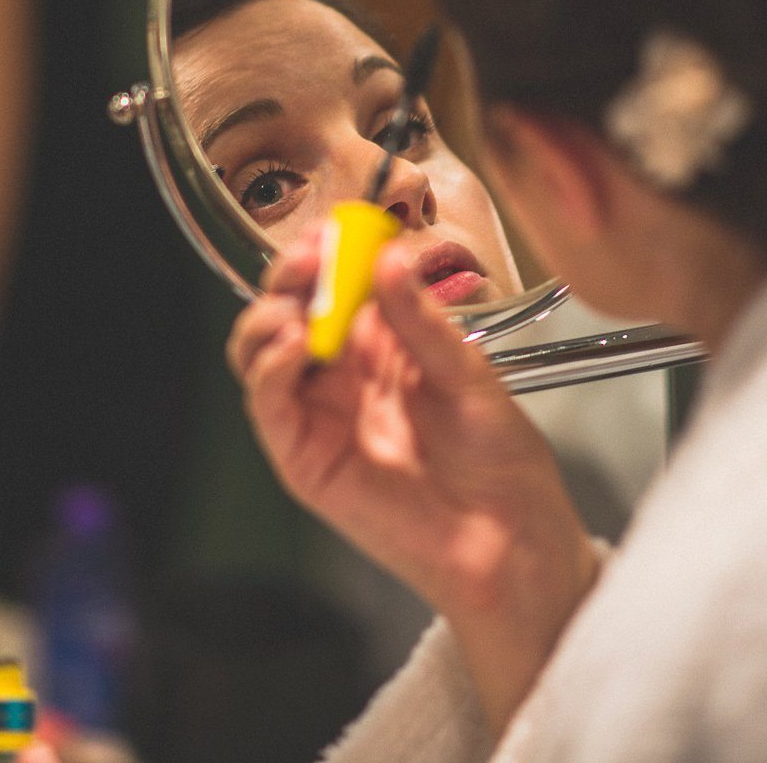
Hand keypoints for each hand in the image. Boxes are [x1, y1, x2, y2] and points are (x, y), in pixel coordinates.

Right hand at [227, 229, 602, 732]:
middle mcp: (340, 373)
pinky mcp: (303, 456)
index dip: (326, 250)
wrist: (508, 538)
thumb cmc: (499, 462)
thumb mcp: (468, 374)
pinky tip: (297, 345)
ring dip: (269, 315)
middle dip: (290, 275)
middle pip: (284, 307)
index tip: (339, 227)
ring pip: (258, 349)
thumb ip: (421, 320)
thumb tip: (388, 261)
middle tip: (314, 258)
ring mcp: (317, 413)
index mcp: (379, 342)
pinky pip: (267, 403)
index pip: (331, 281)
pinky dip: (271, 366)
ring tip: (300, 304)